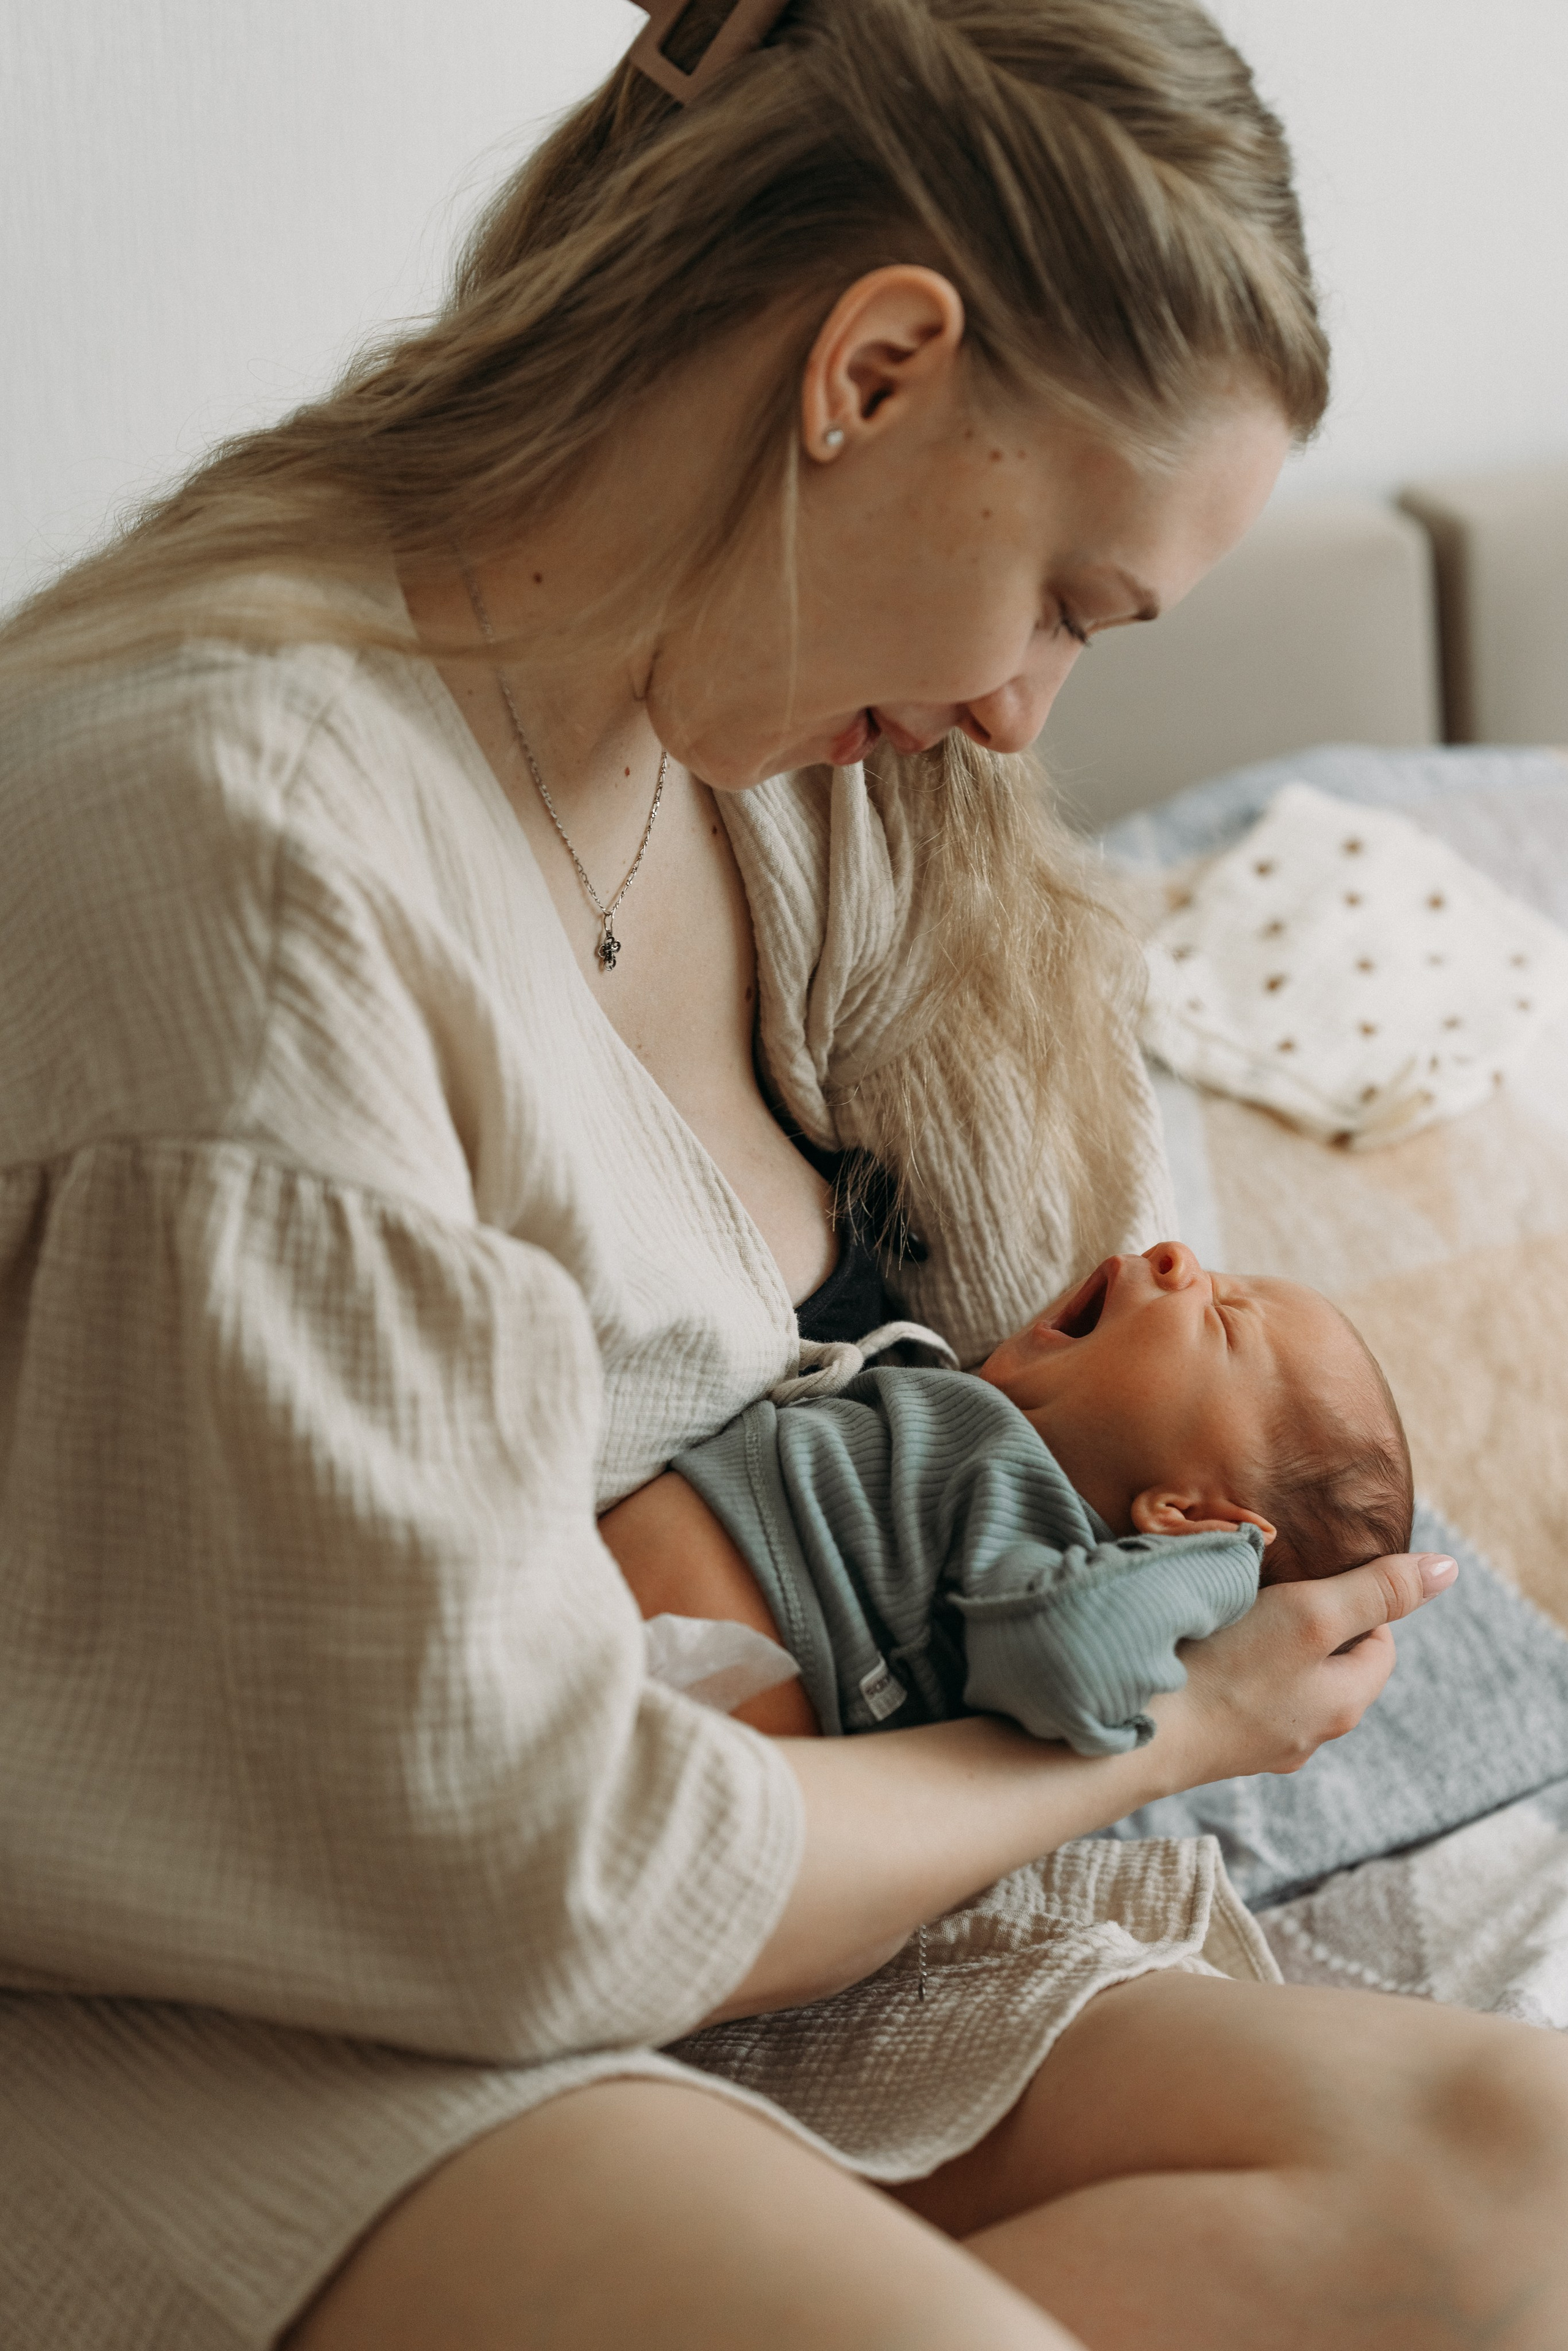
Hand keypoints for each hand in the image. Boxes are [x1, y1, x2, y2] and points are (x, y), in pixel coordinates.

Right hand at [1146, 1549, 1457, 1790]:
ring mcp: (1261, 1744)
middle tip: (1274, 1586)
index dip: (1360, 1600)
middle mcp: (1311, 1732)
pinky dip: (1235, 1668)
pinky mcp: (1217, 1743)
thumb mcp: (1313, 1614)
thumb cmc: (1228, 1670)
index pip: (1381, 1642)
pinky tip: (1205, 1650)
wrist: (1140, 1735)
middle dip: (1313, 1622)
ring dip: (1271, 1645)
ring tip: (1237, 1612)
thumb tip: (1448, 1570)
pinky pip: (1244, 1695)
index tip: (1314, 1573)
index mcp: (1344, 1703)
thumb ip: (1376, 1589)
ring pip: (1286, 1680)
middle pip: (1333, 1662)